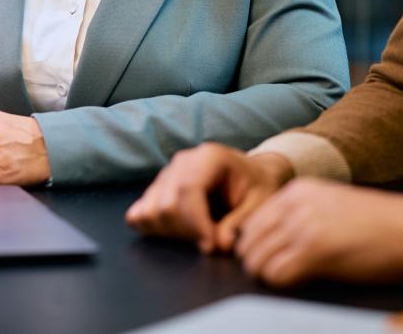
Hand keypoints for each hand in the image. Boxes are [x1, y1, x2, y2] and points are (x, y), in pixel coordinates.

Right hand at [125, 143, 293, 253]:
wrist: (252, 175)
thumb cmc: (258, 187)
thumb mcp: (261, 203)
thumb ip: (241, 223)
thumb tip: (219, 244)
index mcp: (209, 157)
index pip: (188, 190)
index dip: (195, 223)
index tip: (210, 246)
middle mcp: (183, 161)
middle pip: (166, 204)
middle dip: (187, 232)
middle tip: (211, 243)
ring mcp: (167, 173)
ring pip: (151, 211)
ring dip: (172, 233)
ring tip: (198, 235)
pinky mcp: (158, 188)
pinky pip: (141, 213)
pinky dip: (154, 229)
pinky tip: (179, 232)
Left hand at [234, 178, 402, 286]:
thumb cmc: (380, 224)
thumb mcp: (331, 205)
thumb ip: (300, 215)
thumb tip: (271, 241)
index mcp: (298, 191)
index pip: (252, 220)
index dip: (255, 244)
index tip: (266, 259)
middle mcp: (296, 205)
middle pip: (248, 240)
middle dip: (255, 261)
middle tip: (272, 275)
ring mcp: (303, 227)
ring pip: (257, 259)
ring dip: (266, 275)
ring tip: (285, 280)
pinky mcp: (314, 252)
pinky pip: (275, 274)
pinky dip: (280, 284)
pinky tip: (298, 284)